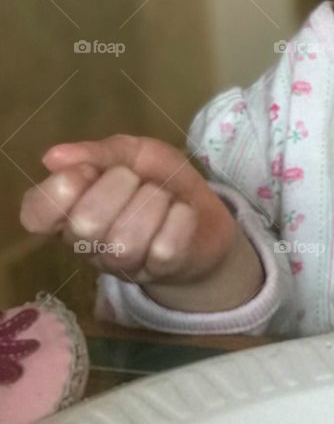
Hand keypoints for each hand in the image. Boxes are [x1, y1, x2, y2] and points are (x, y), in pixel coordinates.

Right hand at [20, 135, 238, 286]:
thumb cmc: (159, 182)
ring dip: (153, 202)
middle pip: (85, 223)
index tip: (87, 172)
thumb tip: (53, 157)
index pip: (36, 215)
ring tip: (162, 198)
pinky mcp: (161, 271)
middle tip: (135, 180)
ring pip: (126, 239)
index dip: (60, 189)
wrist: (206, 218)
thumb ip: (98, 153)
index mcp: (69, 212)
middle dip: (118, 187)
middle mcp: (88, 245)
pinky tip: (182, 214)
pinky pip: (165, 246)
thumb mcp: (132, 154)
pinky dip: (180, 218)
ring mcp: (123, 264)